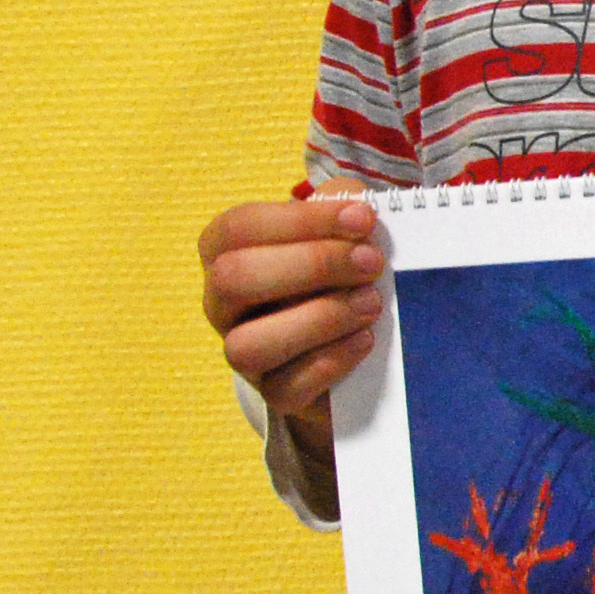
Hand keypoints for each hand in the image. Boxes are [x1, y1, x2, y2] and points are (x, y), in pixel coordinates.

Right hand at [199, 184, 383, 469]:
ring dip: (317, 319)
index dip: (301, 219)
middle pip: (232, 280)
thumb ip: (342, 209)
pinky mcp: (273, 393)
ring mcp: (242, 353)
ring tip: (370, 304)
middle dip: (310, 265)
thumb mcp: (340, 234)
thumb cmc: (337, 273)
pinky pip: (283, 389)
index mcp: (227, 253)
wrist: (348, 342)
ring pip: (246, 345)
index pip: (239, 228)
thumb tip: (354, 200)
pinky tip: (364, 340)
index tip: (362, 217)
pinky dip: (329, 362)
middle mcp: (223, 304)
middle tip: (371, 261)